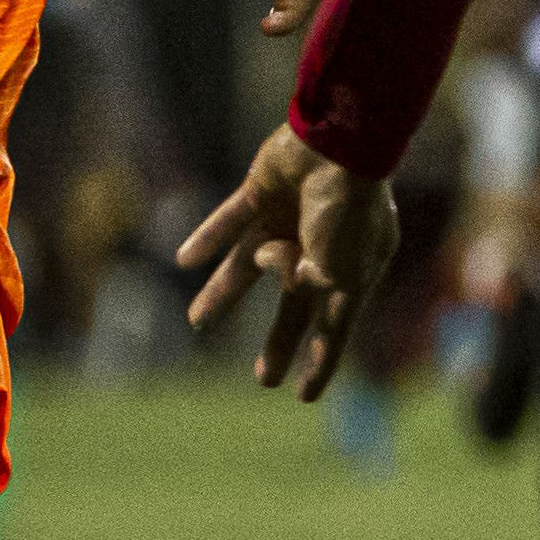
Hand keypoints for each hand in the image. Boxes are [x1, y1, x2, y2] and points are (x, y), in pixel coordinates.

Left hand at [174, 123, 402, 399]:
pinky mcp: (264, 191)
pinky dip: (210, 237)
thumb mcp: (340, 266)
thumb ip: (311, 286)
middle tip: (263, 379)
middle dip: (280, 340)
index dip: (321, 362)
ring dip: (225, 292)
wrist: (339, 142)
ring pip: (251, 263)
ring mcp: (292, 218)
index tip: (304, 397)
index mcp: (356, 268)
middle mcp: (323, 247)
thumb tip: (288, 282)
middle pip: (294, 302)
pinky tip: (184, 259)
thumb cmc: (350, 209)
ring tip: (197, 321)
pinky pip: (232, 219)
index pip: (336, 325)